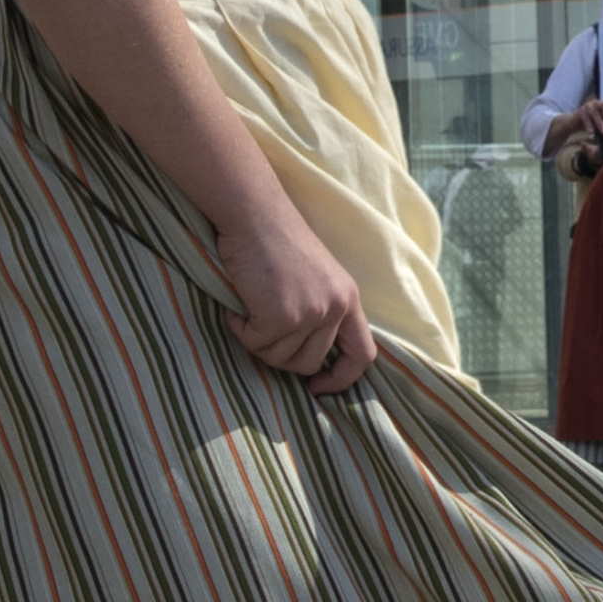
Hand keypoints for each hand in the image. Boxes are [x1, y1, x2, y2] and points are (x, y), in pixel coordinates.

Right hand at [217, 209, 377, 394]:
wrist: (254, 213)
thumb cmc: (275, 242)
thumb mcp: (316, 277)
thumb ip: (321, 310)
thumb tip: (309, 361)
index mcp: (349, 299)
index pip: (363, 355)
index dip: (342, 379)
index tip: (318, 387)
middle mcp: (336, 308)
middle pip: (309, 363)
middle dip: (280, 357)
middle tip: (262, 331)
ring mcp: (310, 312)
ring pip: (279, 358)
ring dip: (258, 340)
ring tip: (251, 309)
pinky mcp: (281, 315)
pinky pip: (255, 343)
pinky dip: (240, 329)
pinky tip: (238, 305)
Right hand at [569, 97, 602, 141]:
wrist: (574, 123)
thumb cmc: (592, 122)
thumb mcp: (602, 121)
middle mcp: (597, 103)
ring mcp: (588, 106)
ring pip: (595, 113)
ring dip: (600, 123)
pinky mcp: (580, 111)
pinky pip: (585, 117)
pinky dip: (589, 125)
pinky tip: (591, 133)